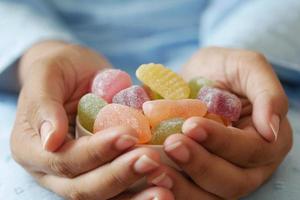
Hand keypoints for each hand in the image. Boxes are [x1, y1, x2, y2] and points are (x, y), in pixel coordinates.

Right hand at [10, 41, 173, 199]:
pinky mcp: (101, 170)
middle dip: (119, 175)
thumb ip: (44, 104)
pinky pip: (120, 189)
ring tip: (164, 186)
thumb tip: (50, 140)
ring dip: (134, 194)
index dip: (96, 152)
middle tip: (151, 160)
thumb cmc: (60, 69)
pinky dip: (141, 191)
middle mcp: (53, 170)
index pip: (64, 160)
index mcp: (33, 148)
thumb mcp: (48, 74)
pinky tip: (165, 186)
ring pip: (104, 197)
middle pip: (84, 187)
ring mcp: (79, 173)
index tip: (127, 135)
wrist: (77, 73)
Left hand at [147, 47, 292, 198]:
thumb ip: (267, 93)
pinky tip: (149, 177)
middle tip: (171, 143)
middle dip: (200, 165)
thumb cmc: (224, 70)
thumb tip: (271, 130)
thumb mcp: (248, 68)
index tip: (191, 125)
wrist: (197, 77)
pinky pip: (186, 192)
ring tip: (153, 165)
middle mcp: (248, 166)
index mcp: (266, 141)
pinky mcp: (195, 178)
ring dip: (180, 185)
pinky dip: (168, 188)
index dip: (222, 142)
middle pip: (231, 182)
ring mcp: (220, 175)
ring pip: (208, 196)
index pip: (251, 150)